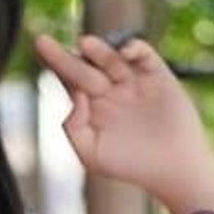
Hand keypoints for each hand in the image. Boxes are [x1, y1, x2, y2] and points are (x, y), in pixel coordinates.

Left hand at [35, 32, 213, 199]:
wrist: (172, 170)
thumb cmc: (130, 165)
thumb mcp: (91, 154)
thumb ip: (74, 128)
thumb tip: (74, 96)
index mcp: (91, 106)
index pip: (69, 81)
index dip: (55, 66)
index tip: (41, 50)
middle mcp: (109, 89)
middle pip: (83, 67)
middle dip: (63, 57)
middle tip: (43, 44)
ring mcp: (133, 81)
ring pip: (112, 60)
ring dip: (99, 50)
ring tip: (84, 44)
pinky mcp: (158, 76)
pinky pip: (145, 57)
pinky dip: (136, 49)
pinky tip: (125, 50)